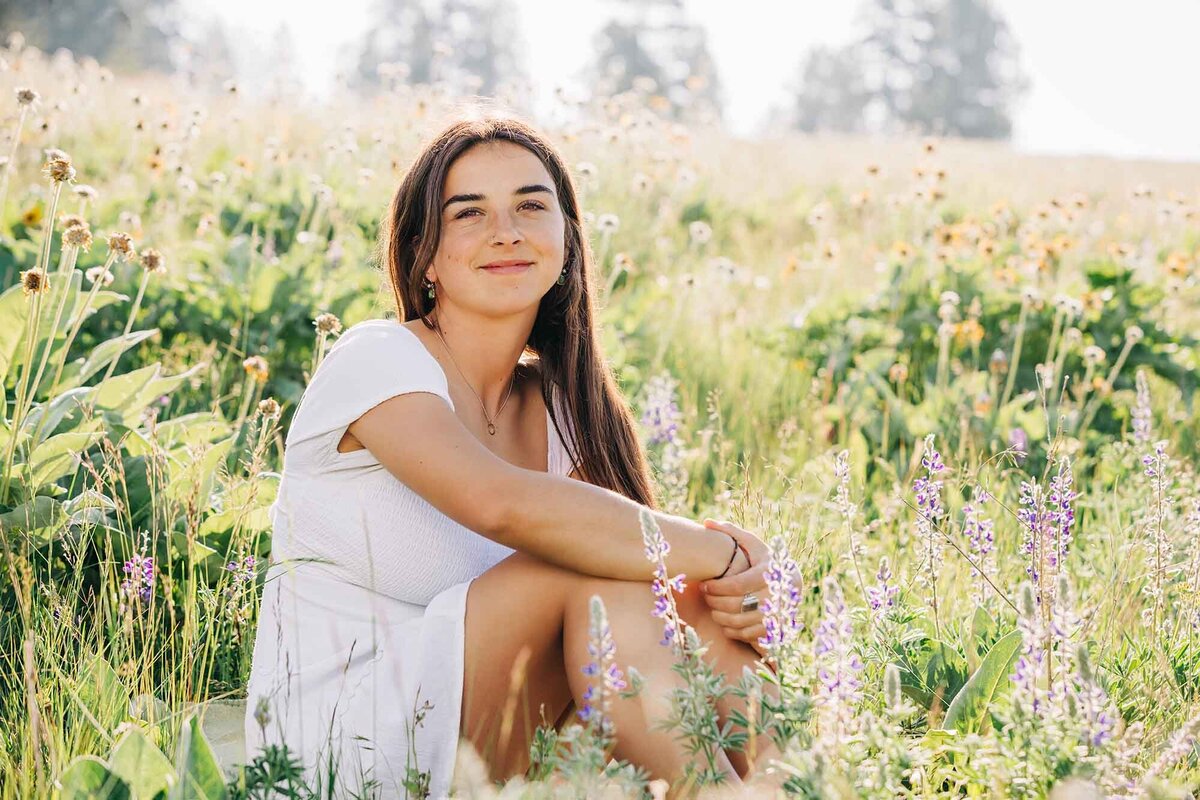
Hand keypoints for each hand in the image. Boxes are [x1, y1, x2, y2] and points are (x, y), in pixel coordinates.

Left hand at [699, 519, 770, 657]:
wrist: (792, 584)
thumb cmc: (765, 561)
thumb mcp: (753, 544)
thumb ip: (731, 532)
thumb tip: (706, 521)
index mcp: (769, 573)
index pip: (737, 585)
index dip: (716, 587)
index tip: (704, 585)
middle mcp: (776, 595)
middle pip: (736, 605)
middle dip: (715, 602)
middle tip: (705, 597)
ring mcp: (776, 614)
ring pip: (740, 622)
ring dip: (720, 617)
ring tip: (713, 608)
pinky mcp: (775, 629)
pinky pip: (747, 635)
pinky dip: (732, 631)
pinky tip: (724, 622)